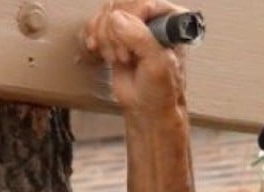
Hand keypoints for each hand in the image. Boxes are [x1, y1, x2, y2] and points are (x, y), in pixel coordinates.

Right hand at [82, 0, 190, 118]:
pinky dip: (93, 36)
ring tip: (116, 58)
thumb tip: (116, 18)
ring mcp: (133, 27)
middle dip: (115, 33)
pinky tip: (99, 50)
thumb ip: (141, 38)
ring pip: (107, 14)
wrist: (147, 109)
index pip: (144, 2)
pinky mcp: (116, 37)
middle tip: (123, 56)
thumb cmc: (161, 91)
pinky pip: (97, 23)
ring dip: (104, 37)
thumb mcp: (157, 64)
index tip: (129, 45)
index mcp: (170, 21)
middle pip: (121, 5)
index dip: (131, 19)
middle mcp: (152, 20)